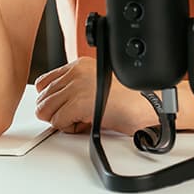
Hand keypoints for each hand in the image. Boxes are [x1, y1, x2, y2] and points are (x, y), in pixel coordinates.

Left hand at [34, 57, 156, 134]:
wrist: (150, 103)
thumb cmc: (133, 98)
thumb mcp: (99, 85)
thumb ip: (78, 88)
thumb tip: (59, 105)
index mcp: (81, 65)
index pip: (46, 81)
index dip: (52, 99)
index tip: (62, 108)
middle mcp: (76, 72)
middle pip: (43, 97)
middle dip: (56, 112)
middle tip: (75, 117)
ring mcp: (77, 86)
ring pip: (46, 110)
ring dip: (61, 120)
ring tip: (82, 120)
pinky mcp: (79, 102)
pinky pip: (57, 122)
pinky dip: (69, 129)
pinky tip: (86, 124)